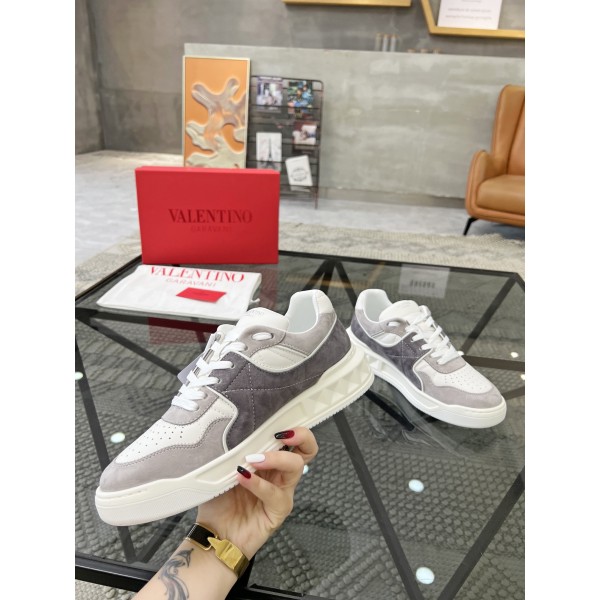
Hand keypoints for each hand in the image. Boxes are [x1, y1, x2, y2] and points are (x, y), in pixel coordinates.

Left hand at [195, 427, 317, 558]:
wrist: (213, 534)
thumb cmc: (218, 499)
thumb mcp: (223, 468)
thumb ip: (233, 450)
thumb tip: (233, 430)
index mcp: (271, 460)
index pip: (293, 439)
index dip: (294, 427)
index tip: (279, 421)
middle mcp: (280, 474)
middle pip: (307, 449)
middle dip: (300, 436)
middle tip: (280, 435)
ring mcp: (282, 492)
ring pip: (295, 466)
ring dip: (275, 458)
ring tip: (253, 458)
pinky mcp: (278, 511)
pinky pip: (275, 494)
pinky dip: (259, 483)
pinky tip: (243, 478)